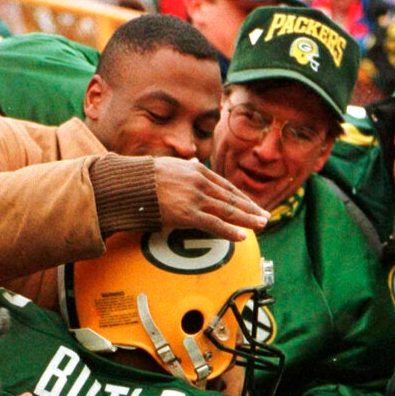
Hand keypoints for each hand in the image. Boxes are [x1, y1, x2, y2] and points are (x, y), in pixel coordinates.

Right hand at [154, 157, 268, 240]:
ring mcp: (195, 198)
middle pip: (231, 197)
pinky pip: (214, 224)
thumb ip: (185, 166)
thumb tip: (194, 159)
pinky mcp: (187, 214)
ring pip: (227, 210)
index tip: (252, 205)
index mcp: (197, 169)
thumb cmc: (145, 177)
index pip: (225, 185)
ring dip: (247, 219)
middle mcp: (200, 182)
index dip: (241, 197)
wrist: (129, 185)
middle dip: (250, 208)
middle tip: (265, 216)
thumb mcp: (169, 164)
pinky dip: (230, 231)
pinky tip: (242, 236)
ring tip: (260, 225)